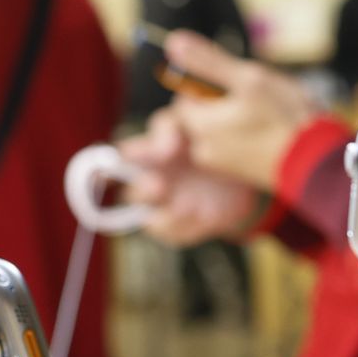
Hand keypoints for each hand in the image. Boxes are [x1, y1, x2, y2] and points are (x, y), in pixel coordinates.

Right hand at [117, 110, 261, 246]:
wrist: (248, 165)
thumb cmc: (211, 136)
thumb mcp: (193, 121)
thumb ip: (172, 126)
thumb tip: (163, 148)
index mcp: (151, 153)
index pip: (121, 159)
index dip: (108, 166)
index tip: (117, 166)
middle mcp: (154, 181)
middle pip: (132, 193)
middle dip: (143, 190)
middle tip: (159, 185)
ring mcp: (170, 206)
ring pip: (151, 222)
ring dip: (166, 218)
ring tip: (191, 208)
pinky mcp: (189, 224)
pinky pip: (177, 235)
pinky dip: (189, 230)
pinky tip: (207, 218)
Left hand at [162, 30, 319, 190]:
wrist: (316, 164)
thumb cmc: (284, 118)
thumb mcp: (247, 79)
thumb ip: (208, 62)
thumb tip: (173, 42)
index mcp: (198, 125)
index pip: (185, 95)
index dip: (209, 83)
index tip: (238, 83)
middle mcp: (202, 149)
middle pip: (203, 113)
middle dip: (225, 101)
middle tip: (257, 98)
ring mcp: (221, 164)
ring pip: (221, 127)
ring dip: (239, 116)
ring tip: (268, 115)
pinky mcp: (240, 173)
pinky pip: (235, 144)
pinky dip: (249, 134)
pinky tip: (272, 131)